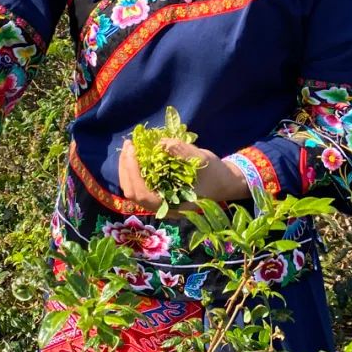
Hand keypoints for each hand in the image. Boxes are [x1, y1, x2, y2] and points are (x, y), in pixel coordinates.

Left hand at [118, 138, 249, 212]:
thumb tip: (161, 143)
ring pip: (133, 190)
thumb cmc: (216, 174)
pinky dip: (134, 170)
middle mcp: (163, 208)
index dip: (133, 172)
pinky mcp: (159, 194)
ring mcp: (160, 202)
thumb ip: (182, 152)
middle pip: (133, 193)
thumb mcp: (203, 160)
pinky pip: (140, 185)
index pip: (142, 194)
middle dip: (126, 168)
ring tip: (130, 147)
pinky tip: (137, 154)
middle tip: (129, 145)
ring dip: (127, 168)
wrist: (225, 182)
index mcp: (173, 205)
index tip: (133, 150)